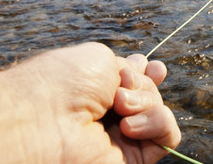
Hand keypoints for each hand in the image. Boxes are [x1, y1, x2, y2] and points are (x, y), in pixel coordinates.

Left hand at [10, 43, 180, 163]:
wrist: (44, 121)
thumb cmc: (64, 84)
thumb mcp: (101, 59)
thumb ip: (130, 69)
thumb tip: (147, 76)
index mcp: (98, 86)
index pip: (136, 79)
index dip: (149, 72)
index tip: (153, 69)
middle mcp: (110, 112)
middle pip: (152, 91)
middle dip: (143, 84)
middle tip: (119, 91)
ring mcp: (122, 136)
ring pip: (161, 111)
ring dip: (147, 102)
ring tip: (119, 107)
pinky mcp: (133, 158)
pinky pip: (168, 137)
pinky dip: (157, 124)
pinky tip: (129, 126)